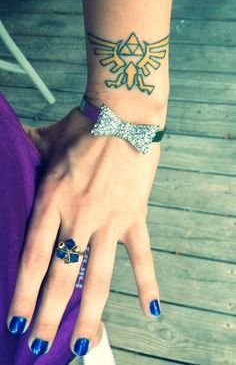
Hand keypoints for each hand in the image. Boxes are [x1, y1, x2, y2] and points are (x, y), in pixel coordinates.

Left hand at [7, 105, 160, 355]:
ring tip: (85, 344)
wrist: (123, 115)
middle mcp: (79, 216)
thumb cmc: (83, 127)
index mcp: (52, 200)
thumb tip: (7, 138)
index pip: (33, 257)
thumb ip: (24, 147)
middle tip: (39, 348)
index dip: (22, 293)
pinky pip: (142, 256)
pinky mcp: (135, 217)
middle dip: (48, 315)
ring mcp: (109, 220)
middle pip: (62, 276)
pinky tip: (150, 310)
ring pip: (99, 276)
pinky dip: (147, 283)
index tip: (15, 321)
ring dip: (90, 313)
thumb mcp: (46, 139)